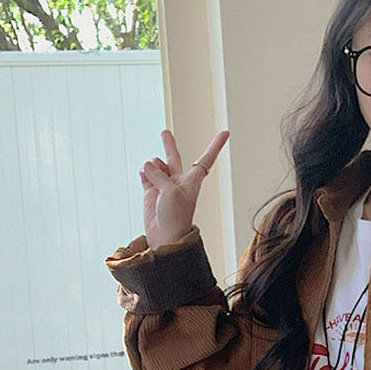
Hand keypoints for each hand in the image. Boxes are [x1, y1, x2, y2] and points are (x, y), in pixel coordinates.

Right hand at [140, 128, 229, 249]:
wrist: (165, 237)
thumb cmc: (176, 217)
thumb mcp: (171, 191)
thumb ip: (159, 174)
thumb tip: (147, 165)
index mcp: (192, 180)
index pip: (207, 158)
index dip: (216, 144)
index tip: (226, 132)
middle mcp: (178, 180)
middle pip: (174, 158)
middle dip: (169, 145)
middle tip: (165, 132)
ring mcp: (163, 185)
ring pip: (155, 165)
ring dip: (152, 166)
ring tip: (151, 173)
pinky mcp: (151, 192)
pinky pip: (145, 175)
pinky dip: (144, 173)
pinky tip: (143, 174)